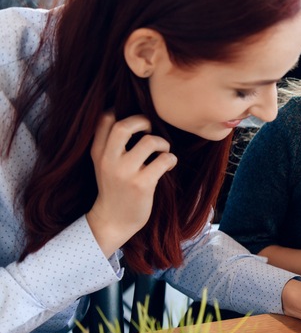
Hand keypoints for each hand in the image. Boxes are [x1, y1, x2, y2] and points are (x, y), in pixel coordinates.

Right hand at [86, 113, 176, 256]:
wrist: (113, 220)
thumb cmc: (115, 188)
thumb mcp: (104, 164)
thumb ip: (112, 144)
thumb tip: (135, 119)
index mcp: (98, 152)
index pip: (104, 120)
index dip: (121, 112)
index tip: (134, 121)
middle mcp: (109, 160)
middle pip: (123, 126)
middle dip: (142, 121)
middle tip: (149, 130)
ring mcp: (125, 173)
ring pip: (150, 142)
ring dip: (162, 143)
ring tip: (162, 152)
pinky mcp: (142, 184)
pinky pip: (164, 160)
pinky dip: (171, 159)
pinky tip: (168, 166)